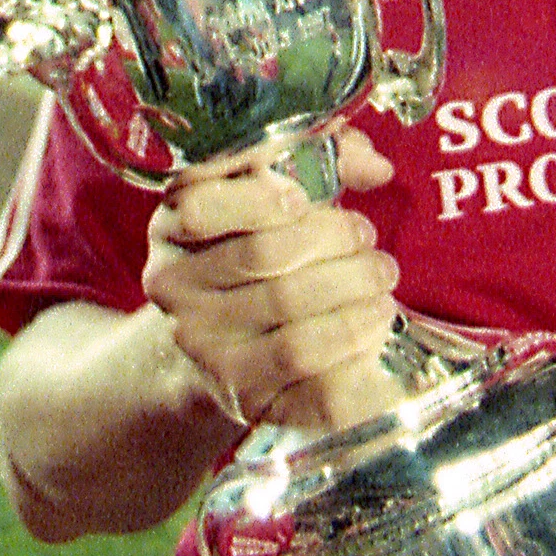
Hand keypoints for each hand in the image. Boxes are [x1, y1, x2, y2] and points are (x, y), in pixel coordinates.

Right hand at [143, 128, 400, 432]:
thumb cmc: (260, 252)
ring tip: (382, 281)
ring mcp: (205, 348)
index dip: (257, 199)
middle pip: (263, 256)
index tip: (302, 197)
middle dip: (333, 239)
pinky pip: (310, 374)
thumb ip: (325, 160)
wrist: (224, 349)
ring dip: (353, 292)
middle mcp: (176, 289)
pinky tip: (374, 324)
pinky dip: (354, 345)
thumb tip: (377, 166)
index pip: (201, 209)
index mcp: (173, 228)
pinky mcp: (244, 395)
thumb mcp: (275, 197)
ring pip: (291, 316)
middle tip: (368, 236)